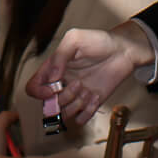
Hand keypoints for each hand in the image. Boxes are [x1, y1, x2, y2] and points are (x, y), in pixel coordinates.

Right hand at [30, 23, 151, 126]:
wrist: (123, 50)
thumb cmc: (99, 40)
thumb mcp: (74, 39)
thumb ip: (59, 56)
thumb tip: (51, 78)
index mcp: (54, 68)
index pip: (33, 87)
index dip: (39, 92)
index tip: (53, 88)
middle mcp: (63, 83)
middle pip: (49, 104)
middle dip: (61, 98)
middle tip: (77, 84)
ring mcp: (77, 94)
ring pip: (65, 113)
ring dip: (74, 105)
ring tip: (86, 88)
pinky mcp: (91, 103)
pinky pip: (82, 118)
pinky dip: (86, 113)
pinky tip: (95, 97)